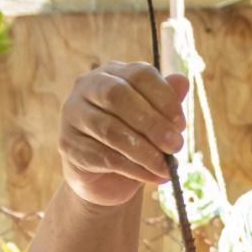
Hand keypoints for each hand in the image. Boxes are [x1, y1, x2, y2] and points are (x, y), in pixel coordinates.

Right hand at [58, 62, 189, 208]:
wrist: (107, 177)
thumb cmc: (135, 141)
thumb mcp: (156, 121)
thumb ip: (167, 102)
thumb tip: (183, 81)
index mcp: (113, 74)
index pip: (139, 74)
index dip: (164, 98)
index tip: (181, 124)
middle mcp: (87, 88)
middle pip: (118, 96)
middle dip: (152, 123)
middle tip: (176, 146)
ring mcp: (73, 115)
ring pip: (110, 130)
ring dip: (145, 151)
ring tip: (167, 168)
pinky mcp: (69, 145)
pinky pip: (104, 157)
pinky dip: (134, 169)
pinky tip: (154, 177)